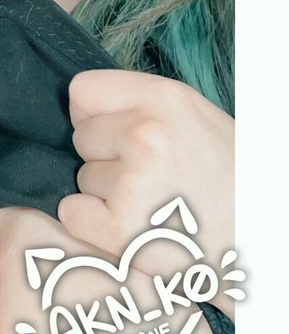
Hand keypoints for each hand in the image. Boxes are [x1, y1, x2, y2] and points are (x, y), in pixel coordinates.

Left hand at [57, 69, 234, 284]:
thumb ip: (145, 108)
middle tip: (151, 180)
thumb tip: (84, 112)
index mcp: (167, 99)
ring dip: (106, 194)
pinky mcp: (120, 229)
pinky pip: (72, 213)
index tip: (115, 135)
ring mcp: (132, 181)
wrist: (261, 243)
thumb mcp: (199, 121)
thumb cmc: (231, 184)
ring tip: (154, 206)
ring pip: (81, 178)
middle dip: (105, 157)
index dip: (93, 115)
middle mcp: (146, 134)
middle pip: (81, 136)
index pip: (82, 90)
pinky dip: (93, 227)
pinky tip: (134, 230)